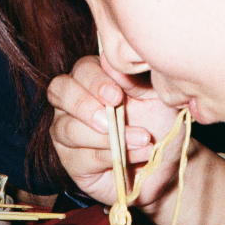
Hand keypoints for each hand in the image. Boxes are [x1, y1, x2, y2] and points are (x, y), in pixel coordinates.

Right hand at [48, 55, 189, 206]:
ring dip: (105, 136)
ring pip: (66, 128)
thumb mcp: (153, 96)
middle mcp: (74, 102)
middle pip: (58, 91)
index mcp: (94, 78)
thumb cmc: (160, 122)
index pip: (81, 70)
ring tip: (143, 138)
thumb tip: (109, 60)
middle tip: (109, 118)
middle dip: (83, 104)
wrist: (166, 163)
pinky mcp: (72, 162)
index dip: (95, 81)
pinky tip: (140, 153)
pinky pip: (81, 157)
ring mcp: (68, 131)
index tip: (117, 96)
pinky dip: (111, 155)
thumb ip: (131, 79)